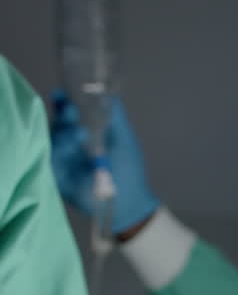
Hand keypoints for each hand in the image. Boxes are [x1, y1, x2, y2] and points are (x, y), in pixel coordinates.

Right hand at [50, 91, 158, 235]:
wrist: (130, 203)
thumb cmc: (128, 170)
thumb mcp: (123, 137)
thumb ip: (114, 115)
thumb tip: (105, 91)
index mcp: (83, 131)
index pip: (67, 111)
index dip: (64, 101)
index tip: (65, 94)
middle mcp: (70, 143)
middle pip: (57, 123)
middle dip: (63, 115)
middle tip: (71, 111)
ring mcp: (63, 160)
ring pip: (53, 140)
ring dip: (64, 133)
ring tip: (81, 133)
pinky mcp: (59, 177)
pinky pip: (50, 160)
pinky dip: (58, 153)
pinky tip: (72, 149)